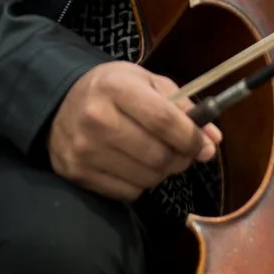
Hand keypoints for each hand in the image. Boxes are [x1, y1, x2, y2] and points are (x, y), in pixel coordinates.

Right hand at [47, 62, 218, 201]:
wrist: (59, 103)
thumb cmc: (111, 89)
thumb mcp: (146, 82)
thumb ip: (182, 105)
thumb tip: (213, 139)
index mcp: (116, 88)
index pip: (164, 120)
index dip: (191, 138)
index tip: (205, 147)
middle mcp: (96, 119)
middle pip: (157, 155)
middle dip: (180, 158)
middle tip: (183, 154)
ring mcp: (84, 150)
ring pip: (146, 178)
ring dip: (162, 172)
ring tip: (156, 157)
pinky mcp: (78, 173)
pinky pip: (127, 192)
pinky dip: (140, 183)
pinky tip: (133, 165)